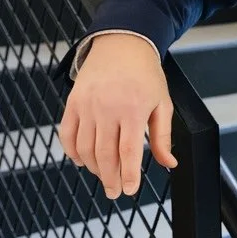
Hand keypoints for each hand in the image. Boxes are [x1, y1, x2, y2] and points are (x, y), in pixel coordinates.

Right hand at [57, 33, 176, 198]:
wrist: (121, 45)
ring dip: (93, 167)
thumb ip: (163, 137)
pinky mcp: (73, 102)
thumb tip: (169, 163)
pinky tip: (82, 160)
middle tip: (114, 192)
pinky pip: (67, 134)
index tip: (129, 190)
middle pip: (104, 154)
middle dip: (109, 178)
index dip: (127, 175)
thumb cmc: (145, 74)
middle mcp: (108, 108)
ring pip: (84, 148)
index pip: (128, 151)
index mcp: (133, 109)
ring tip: (103, 175)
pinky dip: (72, 151)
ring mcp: (87, 106)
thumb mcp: (162, 103)